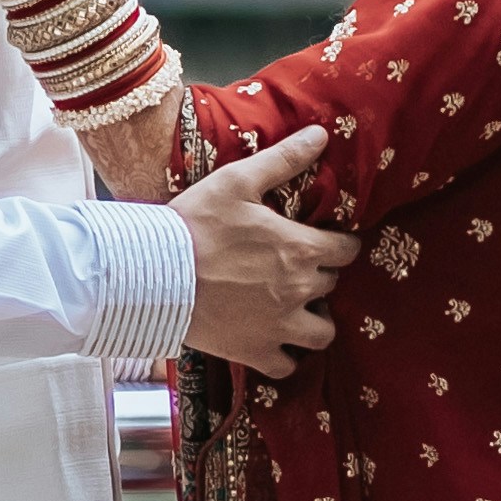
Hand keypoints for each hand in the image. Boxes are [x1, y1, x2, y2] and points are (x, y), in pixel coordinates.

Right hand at [176, 125, 357, 378]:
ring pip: (322, 334)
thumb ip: (284, 159)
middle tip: (296, 268)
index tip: (326, 241)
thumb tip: (321, 134)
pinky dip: (286, 357)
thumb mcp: (239, 181)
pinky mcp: (254, 352)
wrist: (153, 274)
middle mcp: (299, 291)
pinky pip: (287, 366)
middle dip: (319, 276)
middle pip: (331, 286)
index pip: (347, 250)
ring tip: (296, 310)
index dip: (339, 243)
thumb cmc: (196, 224)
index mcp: (301, 249)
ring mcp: (279, 327)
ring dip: (315, 321)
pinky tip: (274, 341)